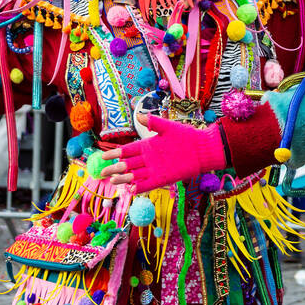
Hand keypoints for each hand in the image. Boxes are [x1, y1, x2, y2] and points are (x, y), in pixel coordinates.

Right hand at [100, 112, 225, 191]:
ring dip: (124, 179)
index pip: (126, 151)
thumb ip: (153, 122)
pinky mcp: (163, 178)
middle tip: (102, 172)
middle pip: (127, 165)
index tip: (102, 156)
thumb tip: (138, 115)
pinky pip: (149, 184)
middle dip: (114, 168)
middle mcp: (148, 159)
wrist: (202, 148)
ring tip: (114, 180)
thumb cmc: (186, 135)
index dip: (115, 154)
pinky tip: (131, 189)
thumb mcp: (167, 127)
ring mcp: (155, 169)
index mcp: (147, 146)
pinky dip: (140, 187)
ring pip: (135, 176)